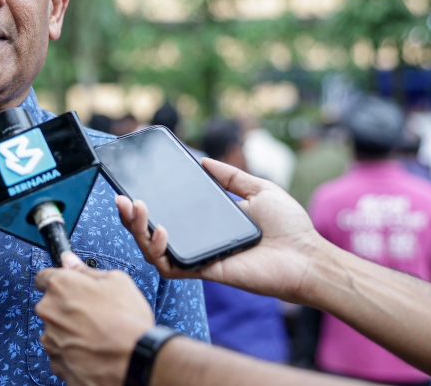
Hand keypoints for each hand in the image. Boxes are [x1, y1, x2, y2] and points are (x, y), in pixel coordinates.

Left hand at [35, 252, 154, 385]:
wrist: (134, 362)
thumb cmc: (127, 321)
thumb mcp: (116, 281)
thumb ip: (86, 269)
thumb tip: (70, 260)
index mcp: (61, 285)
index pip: (44, 277)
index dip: (58, 281)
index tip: (68, 286)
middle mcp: (49, 311)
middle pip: (51, 305)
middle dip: (67, 308)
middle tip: (92, 313)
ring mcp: (51, 339)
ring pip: (56, 331)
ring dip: (70, 331)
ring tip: (96, 335)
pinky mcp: (56, 363)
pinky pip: (61, 353)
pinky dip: (74, 352)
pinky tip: (93, 351)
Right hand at [116, 157, 329, 303]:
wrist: (308, 255)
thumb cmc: (290, 227)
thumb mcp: (259, 189)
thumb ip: (231, 177)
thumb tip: (203, 160)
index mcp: (206, 223)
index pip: (167, 213)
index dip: (146, 202)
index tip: (132, 184)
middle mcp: (198, 240)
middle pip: (150, 232)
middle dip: (129, 216)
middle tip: (122, 197)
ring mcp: (199, 257)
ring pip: (152, 250)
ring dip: (137, 230)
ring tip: (134, 208)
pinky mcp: (205, 271)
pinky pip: (170, 266)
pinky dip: (158, 249)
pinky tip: (161, 230)